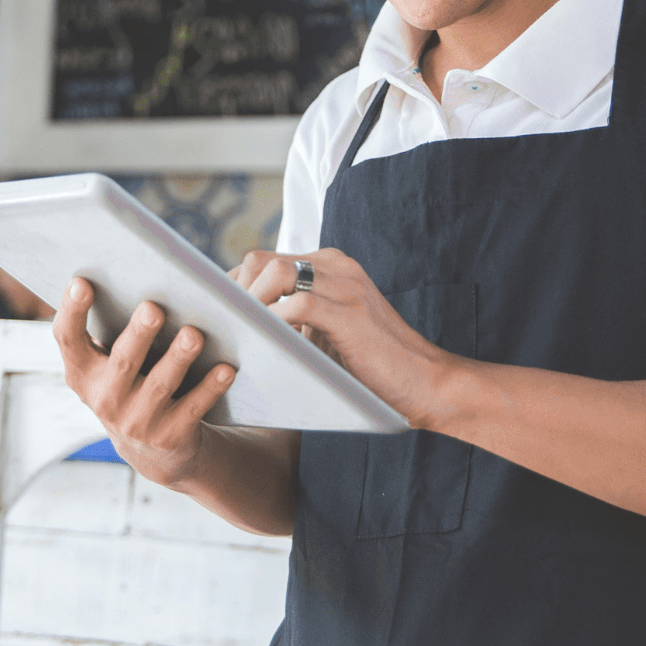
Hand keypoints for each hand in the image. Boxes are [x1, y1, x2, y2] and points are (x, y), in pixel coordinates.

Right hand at [52, 278, 235, 488]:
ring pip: (161, 385)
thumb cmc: (131, 382)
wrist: (152, 450)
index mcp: (83, 373)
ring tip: (194, 334)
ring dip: (178, 359)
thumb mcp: (109, 365)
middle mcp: (105, 399)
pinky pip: (193, 408)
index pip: (69, 339)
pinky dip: (210, 388)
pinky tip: (226, 369)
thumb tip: (140, 271)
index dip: (71, 311)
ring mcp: (138, 422)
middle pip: (123, 362)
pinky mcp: (171, 436)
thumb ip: (113, 328)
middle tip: (154, 308)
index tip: (80, 282)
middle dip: (139, 335)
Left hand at [233, 248, 460, 429]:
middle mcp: (336, 266)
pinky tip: (266, 347)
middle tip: (221, 330)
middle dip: (233, 295)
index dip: (234, 289)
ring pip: (275, 274)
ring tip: (238, 338)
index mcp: (329, 267)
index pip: (263, 261)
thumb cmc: (373, 369)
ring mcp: (346, 285)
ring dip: (248, 306)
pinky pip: (297, 305)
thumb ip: (294, 320)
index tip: (217, 319)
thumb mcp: (327, 334)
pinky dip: (274, 324)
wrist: (428, 385)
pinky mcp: (351, 312)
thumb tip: (241, 330)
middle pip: (261, 260)